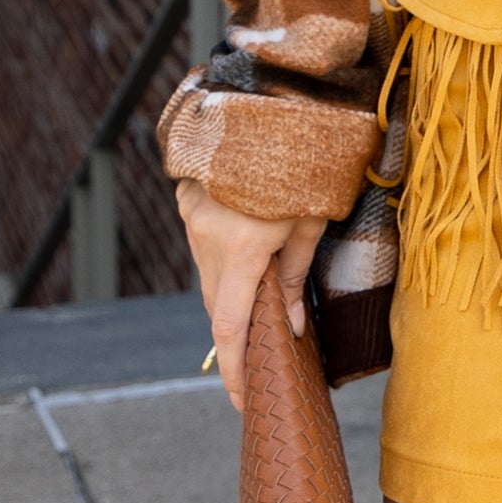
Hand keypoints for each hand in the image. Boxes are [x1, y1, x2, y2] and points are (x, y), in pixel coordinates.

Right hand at [175, 179, 325, 412]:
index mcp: (242, 249)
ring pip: (210, 276)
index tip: (242, 402)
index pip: (231, 329)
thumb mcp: (312, 220)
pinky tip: (246, 256)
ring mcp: (193, 219)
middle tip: (259, 363)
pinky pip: (204, 247)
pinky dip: (223, 263)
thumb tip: (289, 329)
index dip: (234, 371)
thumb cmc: (305, 161)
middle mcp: (208, 238)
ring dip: (232, 295)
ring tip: (263, 304)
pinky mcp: (188, 200)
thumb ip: (295, 276)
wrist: (271, 100)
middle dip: (238, 337)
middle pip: (218, 306)